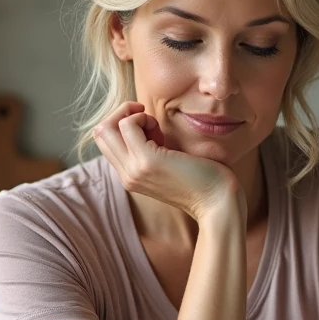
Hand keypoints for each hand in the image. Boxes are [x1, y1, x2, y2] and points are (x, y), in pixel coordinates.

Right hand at [93, 102, 242, 220]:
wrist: (219, 204)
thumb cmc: (204, 180)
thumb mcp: (170, 164)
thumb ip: (154, 150)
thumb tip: (148, 124)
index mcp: (130, 176)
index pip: (106, 141)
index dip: (124, 126)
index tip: (153, 131)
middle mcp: (126, 175)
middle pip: (99, 132)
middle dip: (123, 115)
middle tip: (151, 122)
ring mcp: (134, 169)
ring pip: (106, 127)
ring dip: (132, 116)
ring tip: (157, 129)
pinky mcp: (147, 161)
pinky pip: (127, 125)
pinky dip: (142, 117)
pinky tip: (161, 131)